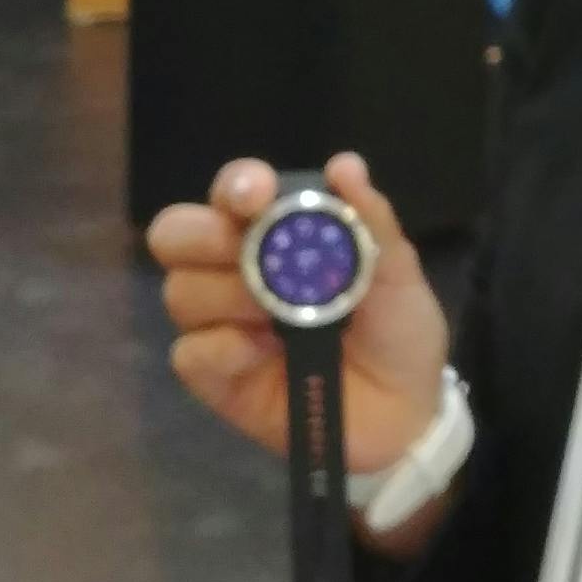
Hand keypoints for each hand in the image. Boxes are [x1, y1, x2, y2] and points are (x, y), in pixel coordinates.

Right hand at [149, 154, 453, 497]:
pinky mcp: (215, 376)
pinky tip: (259, 354)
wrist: (405, 415)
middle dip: (204, 237)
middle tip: (245, 255)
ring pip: (180, 292)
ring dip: (227, 298)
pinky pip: (188, 353)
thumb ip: (371, 222)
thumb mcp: (398, 275)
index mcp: (277, 233)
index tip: (256, 195)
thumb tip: (344, 165)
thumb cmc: (398, 332)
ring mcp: (220, 324)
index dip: (235, 185)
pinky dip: (221, 349)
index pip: (233, 192)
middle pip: (176, 235)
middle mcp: (234, 270)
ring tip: (277, 318)